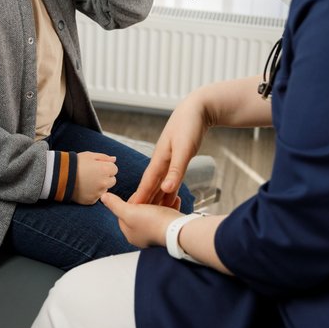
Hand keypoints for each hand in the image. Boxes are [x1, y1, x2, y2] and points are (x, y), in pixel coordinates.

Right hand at [72, 152, 117, 204]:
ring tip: (88, 181)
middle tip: (93, 174)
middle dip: (106, 177)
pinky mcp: (92, 200)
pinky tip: (85, 188)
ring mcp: (98, 193)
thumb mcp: (90, 155)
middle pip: (112, 180)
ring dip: (100, 185)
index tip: (97, 166)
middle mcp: (104, 182)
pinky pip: (97, 196)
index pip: (114, 169)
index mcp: (105, 170)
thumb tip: (114, 159)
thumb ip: (104, 157)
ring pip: (105, 189)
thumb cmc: (75, 163)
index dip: (106, 167)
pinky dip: (93, 193)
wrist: (61, 176)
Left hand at [101, 192, 181, 248]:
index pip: (125, 213)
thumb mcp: (129, 212)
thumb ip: (115, 205)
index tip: (138, 194)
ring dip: (159, 202)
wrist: (179, 232)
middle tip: (151, 192)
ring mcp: (157, 233)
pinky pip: (169, 215)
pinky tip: (174, 199)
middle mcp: (143, 236)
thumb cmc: (153, 222)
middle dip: (146, 201)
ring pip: (156, 213)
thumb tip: (103, 197)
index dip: (131, 201)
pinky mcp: (170, 230)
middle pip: (141, 213)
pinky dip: (171, 206)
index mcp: (131, 234)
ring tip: (163, 194)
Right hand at [130, 90, 204, 206]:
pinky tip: (169, 196)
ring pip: (161, 183)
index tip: (130, 211)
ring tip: (151, 213)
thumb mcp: (184, 148)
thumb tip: (166, 190)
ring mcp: (170, 159)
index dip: (140, 198)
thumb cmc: (189, 125)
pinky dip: (169, 189)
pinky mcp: (179, 158)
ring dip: (156, 197)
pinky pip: (171, 178)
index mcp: (160, 158)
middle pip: (151, 185)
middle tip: (136, 219)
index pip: (147, 183)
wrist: (198, 108)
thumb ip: (176, 170)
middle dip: (144, 200)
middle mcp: (162, 160)